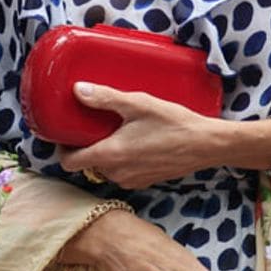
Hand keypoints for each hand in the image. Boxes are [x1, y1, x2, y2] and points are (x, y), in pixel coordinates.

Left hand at [56, 83, 227, 188]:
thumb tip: (78, 89)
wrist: (208, 145)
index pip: (69, 163)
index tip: (65, 133)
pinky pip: (123, 172)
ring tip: (115, 131)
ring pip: (105, 169)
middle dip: (85, 147)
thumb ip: (105, 97)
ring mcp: (132, 180)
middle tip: (92, 126)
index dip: (62, 149)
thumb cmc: (174, 124)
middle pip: (86, 164)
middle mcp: (117, 173)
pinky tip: (134, 142)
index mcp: (109, 156)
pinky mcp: (146, 181)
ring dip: (105, 153)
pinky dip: (122, 160)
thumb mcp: (138, 104)